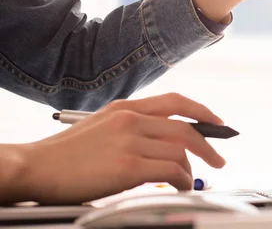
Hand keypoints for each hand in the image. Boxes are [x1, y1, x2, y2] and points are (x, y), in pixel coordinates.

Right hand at [4, 93, 224, 204]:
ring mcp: (131, 141)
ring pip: (181, 151)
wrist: (35, 167)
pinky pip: (171, 171)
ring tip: (187, 183)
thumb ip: (132, 126)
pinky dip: (182, 181)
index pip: (175, 102)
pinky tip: (179, 188)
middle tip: (218, 159)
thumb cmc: (64, 153)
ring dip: (190, 170)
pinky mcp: (128, 165)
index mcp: (126, 108)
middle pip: (186, 128)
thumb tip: (162, 141)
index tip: (217, 123)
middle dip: (209, 145)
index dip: (202, 111)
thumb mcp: (101, 126)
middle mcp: (132, 119)